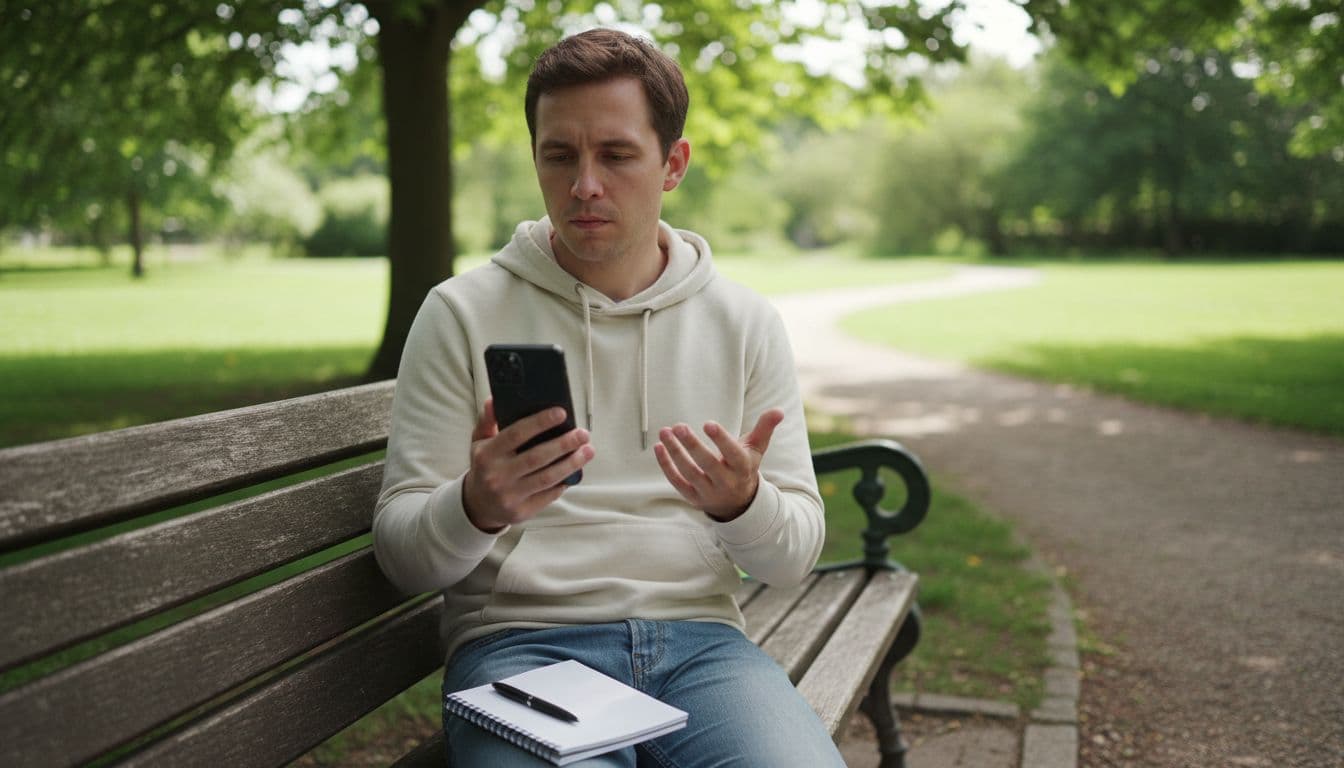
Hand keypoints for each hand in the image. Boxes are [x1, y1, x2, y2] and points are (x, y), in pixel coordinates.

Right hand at [462, 399, 593, 532]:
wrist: (478, 505)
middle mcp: (497, 476)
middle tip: (583, 434)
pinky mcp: (522, 512)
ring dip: (571, 464)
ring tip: (588, 451)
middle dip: (564, 444)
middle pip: (537, 457)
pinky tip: (576, 471)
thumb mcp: (479, 442)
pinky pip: (549, 495)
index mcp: (487, 454)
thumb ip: (487, 420)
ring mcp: (509, 496)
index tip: (562, 413)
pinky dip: (564, 482)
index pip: (516, 434)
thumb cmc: (485, 466)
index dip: (540, 422)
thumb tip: (494, 399)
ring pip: (547, 478)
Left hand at [654, 409, 783, 521]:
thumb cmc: (744, 466)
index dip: (721, 440)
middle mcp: (726, 482)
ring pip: (689, 472)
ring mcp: (708, 492)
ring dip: (675, 452)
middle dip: (692, 445)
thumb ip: (765, 428)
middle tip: (679, 426)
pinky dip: (666, 465)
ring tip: (665, 432)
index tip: (708, 423)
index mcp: (742, 468)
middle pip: (707, 464)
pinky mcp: (692, 498)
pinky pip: (676, 482)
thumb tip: (779, 410)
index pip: (733, 454)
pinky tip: (659, 447)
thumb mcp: (757, 449)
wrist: (737, 503)